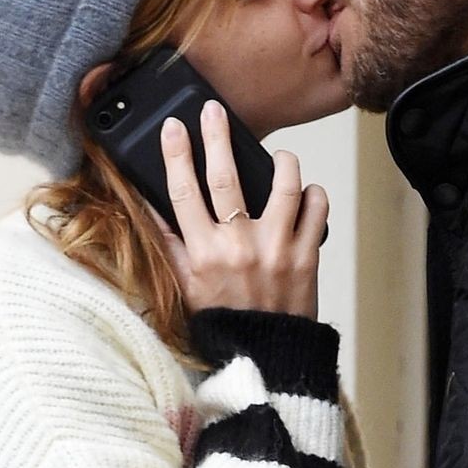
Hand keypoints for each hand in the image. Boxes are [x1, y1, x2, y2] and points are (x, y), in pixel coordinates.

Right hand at [157, 101, 326, 319]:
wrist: (267, 356)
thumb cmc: (224, 321)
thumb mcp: (185, 286)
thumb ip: (169, 244)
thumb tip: (151, 204)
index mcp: (203, 253)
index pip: (183, 192)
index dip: (176, 154)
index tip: (174, 127)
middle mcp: (238, 246)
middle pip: (226, 177)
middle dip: (218, 137)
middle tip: (215, 111)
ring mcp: (276, 249)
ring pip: (284, 185)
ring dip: (283, 162)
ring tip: (280, 156)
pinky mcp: (307, 256)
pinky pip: (317, 210)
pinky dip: (315, 195)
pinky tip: (307, 193)